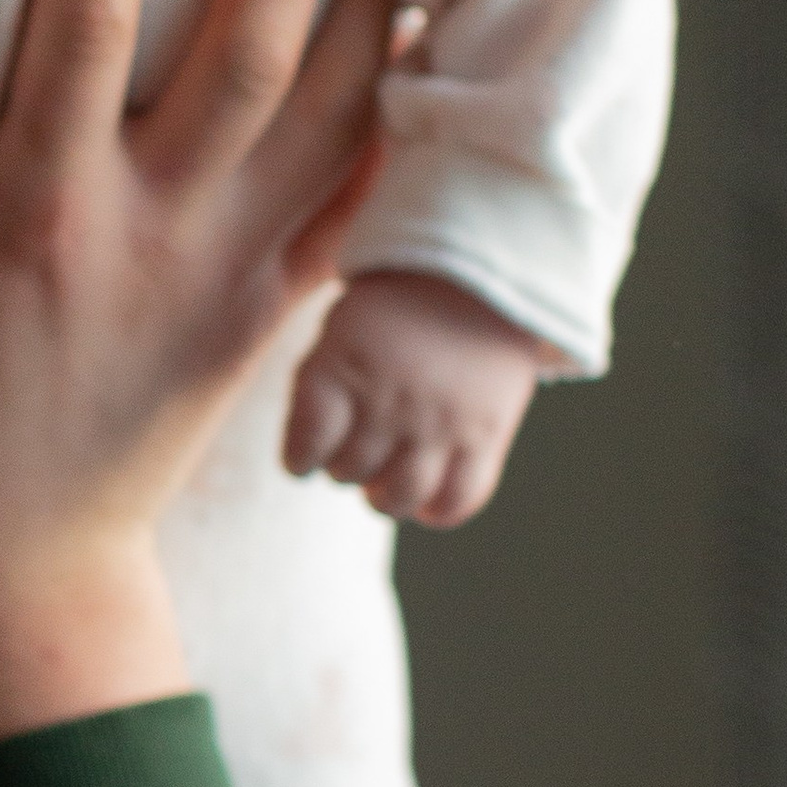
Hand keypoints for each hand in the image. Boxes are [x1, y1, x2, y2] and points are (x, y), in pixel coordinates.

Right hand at [0, 0, 393, 765]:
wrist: (11, 574)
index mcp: (38, 211)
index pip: (88, 12)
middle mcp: (153, 229)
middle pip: (252, 40)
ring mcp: (230, 272)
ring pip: (332, 108)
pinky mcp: (274, 311)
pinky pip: (363, 196)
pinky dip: (402, 109)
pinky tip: (425, 29)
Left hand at [283, 270, 546, 525]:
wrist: (476, 276)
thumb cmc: (394, 309)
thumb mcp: (340, 332)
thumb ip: (320, 391)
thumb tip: (306, 465)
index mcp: (342, 368)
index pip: (304, 447)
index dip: (300, 458)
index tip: (306, 456)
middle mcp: (388, 400)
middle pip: (348, 472)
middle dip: (345, 466)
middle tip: (360, 446)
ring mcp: (439, 421)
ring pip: (397, 498)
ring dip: (384, 496)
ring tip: (388, 479)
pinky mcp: (486, 434)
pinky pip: (458, 500)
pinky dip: (437, 510)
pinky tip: (427, 497)